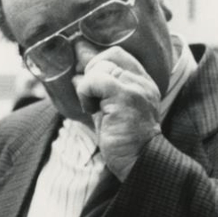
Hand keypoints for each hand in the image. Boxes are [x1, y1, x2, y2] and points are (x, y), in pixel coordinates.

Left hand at [77, 47, 160, 180]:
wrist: (139, 161)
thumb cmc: (122, 142)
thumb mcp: (107, 110)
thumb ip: (95, 91)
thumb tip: (75, 75)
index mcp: (142, 82)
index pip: (119, 55)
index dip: (98, 62)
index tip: (88, 82)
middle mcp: (142, 81)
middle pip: (110, 55)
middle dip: (92, 71)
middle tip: (90, 96)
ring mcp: (136, 86)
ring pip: (101, 67)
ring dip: (88, 86)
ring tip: (93, 107)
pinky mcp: (126, 95)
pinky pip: (96, 80)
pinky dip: (86, 92)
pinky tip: (91, 109)